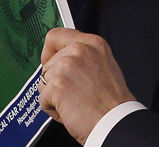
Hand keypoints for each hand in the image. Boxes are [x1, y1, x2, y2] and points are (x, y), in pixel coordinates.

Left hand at [37, 28, 135, 144]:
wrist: (115, 122)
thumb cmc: (112, 102)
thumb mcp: (104, 64)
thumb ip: (83, 57)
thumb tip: (62, 58)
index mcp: (92, 43)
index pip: (55, 36)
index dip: (49, 52)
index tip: (50, 62)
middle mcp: (78, 50)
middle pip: (47, 63)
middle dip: (55, 81)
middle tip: (74, 93)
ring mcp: (66, 66)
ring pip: (43, 81)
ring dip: (54, 96)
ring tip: (75, 103)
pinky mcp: (56, 85)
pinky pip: (42, 99)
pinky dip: (53, 109)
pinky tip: (70, 111)